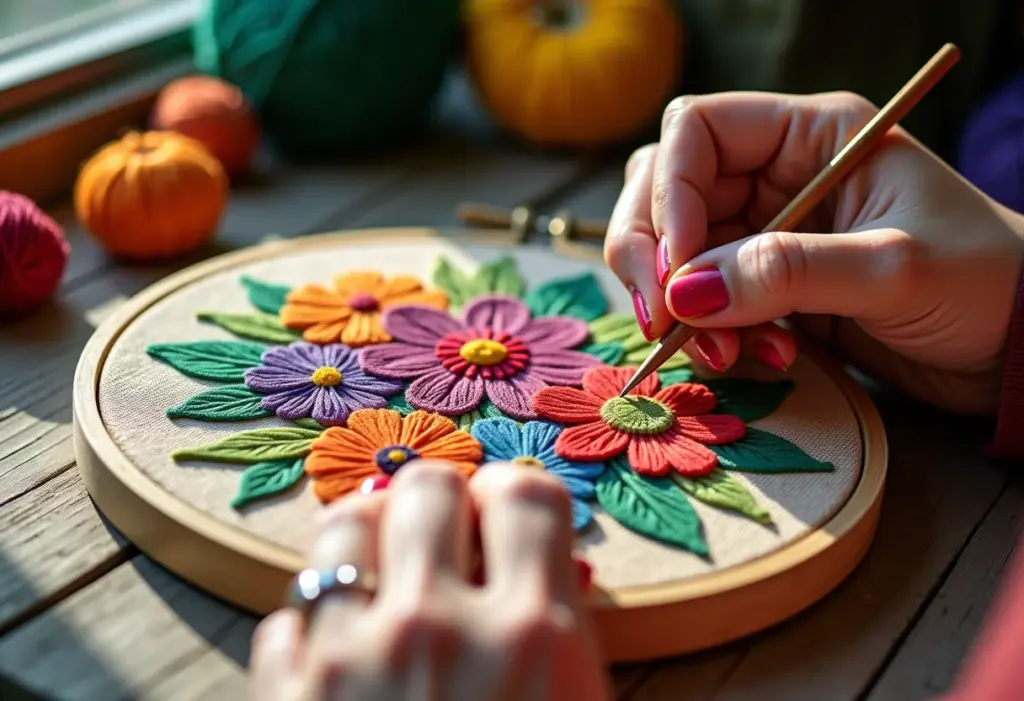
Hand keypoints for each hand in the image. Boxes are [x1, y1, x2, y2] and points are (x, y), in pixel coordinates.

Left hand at [250, 460, 611, 700]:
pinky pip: (283, 621)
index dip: (516, 497)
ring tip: (384, 575)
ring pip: (343, 525)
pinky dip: (313, 631)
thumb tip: (545, 570)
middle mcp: (437, 628)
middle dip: (442, 503)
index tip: (508, 519)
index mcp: (532, 633)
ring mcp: (349, 661)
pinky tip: (340, 658)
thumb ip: (565, 630)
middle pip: (428, 484)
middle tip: (448, 542)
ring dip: (369, 541)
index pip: (523, 491)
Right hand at [605, 91, 1023, 412]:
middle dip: (654, 258)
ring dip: (680, 308)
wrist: (1019, 348)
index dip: (668, 195)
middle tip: (665, 321)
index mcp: (809, 135)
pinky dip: (712, 336)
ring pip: (675, 254)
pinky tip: (761, 359)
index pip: (693, 132)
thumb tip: (681, 295)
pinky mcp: (766, 289)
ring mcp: (766, 234)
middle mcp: (776, 176)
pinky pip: (704, 303)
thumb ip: (784, 274)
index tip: (676, 268)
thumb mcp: (889, 269)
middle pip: (662, 191)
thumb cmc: (982, 282)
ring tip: (726, 354)